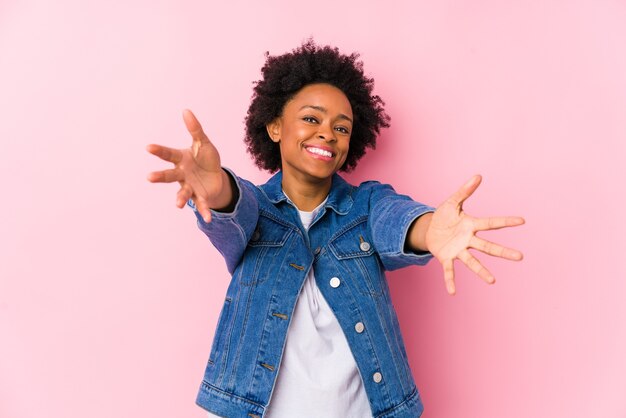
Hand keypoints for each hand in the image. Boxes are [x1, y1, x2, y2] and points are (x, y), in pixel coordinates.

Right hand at [146, 109, 231, 222]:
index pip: (168, 154)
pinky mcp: (200, 196)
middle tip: (149, 177)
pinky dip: (204, 211)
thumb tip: (186, 110)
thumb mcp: (203, 143)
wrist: (215, 176)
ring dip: (180, 199)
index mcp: (181, 159)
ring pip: (182, 193)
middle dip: (160, 176)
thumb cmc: (205, 158)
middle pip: (169, 175)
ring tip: (178, 205)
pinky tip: (208, 219)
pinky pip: (202, 204)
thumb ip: (195, 129)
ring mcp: (190, 186)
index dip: (159, 151)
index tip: (148, 147)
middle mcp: (182, 174)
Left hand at [425, 175, 524, 294]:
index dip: (506, 221)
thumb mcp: (452, 202)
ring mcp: (458, 250)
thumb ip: (464, 191)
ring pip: (472, 262)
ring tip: (492, 281)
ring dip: (481, 271)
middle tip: (520, 257)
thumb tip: (478, 176)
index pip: (491, 223)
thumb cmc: (444, 216)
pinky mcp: (446, 258)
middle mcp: (468, 240)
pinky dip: (450, 281)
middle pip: (488, 246)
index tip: (522, 220)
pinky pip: (449, 271)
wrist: (429, 229)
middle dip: (503, 251)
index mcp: (471, 225)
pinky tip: (453, 292)